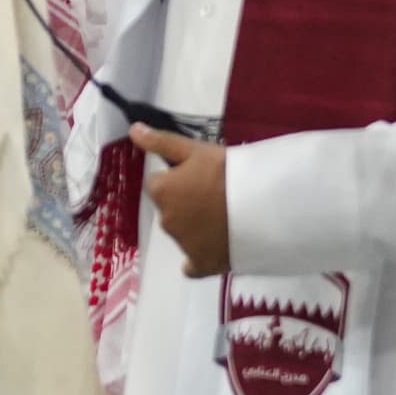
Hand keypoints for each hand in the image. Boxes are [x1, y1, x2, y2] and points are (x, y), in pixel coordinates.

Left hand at [128, 126, 229, 279]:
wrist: (263, 205)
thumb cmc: (228, 172)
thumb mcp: (196, 150)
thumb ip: (161, 142)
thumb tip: (133, 130)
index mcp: (161, 192)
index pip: (159, 184)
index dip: (179, 179)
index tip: (200, 176)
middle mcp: (165, 220)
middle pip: (171, 209)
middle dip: (186, 203)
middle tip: (216, 195)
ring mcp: (182, 245)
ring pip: (183, 233)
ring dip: (196, 226)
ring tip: (226, 216)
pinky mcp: (202, 265)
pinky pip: (193, 265)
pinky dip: (200, 257)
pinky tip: (216, 247)